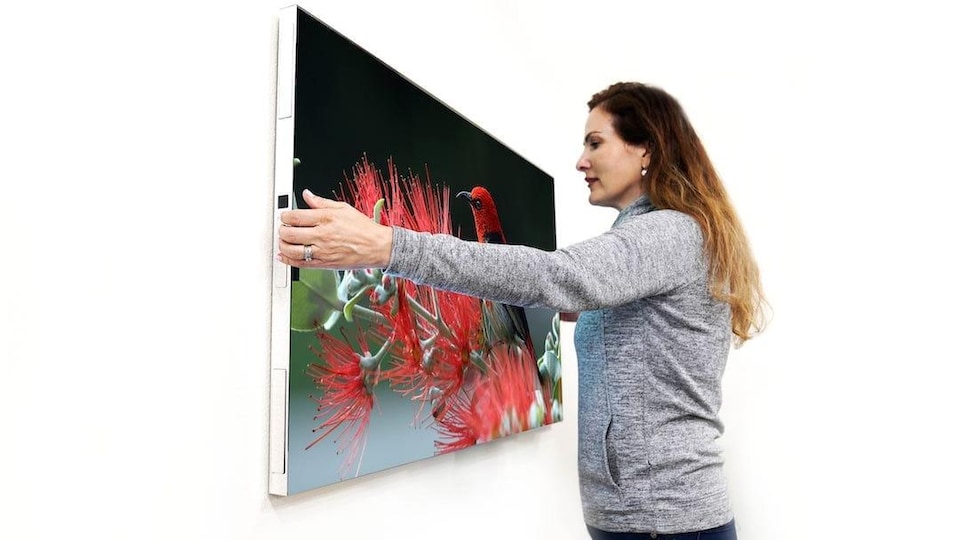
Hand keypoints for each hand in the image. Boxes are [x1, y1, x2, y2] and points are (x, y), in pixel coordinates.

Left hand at [277, 189, 392, 269]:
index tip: (285, 217)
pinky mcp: (324, 264)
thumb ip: (321, 202)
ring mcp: (322, 251)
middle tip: (284, 228)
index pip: (295, 217)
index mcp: (326, 218)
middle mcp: (322, 235)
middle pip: (289, 233)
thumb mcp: (343, 208)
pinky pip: (301, 264)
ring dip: (283, 245)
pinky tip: (284, 256)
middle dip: (282, 230)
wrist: (377, 246)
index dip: (285, 216)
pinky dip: (288, 260)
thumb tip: (307, 195)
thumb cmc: (363, 228)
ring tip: (284, 241)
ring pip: (292, 250)